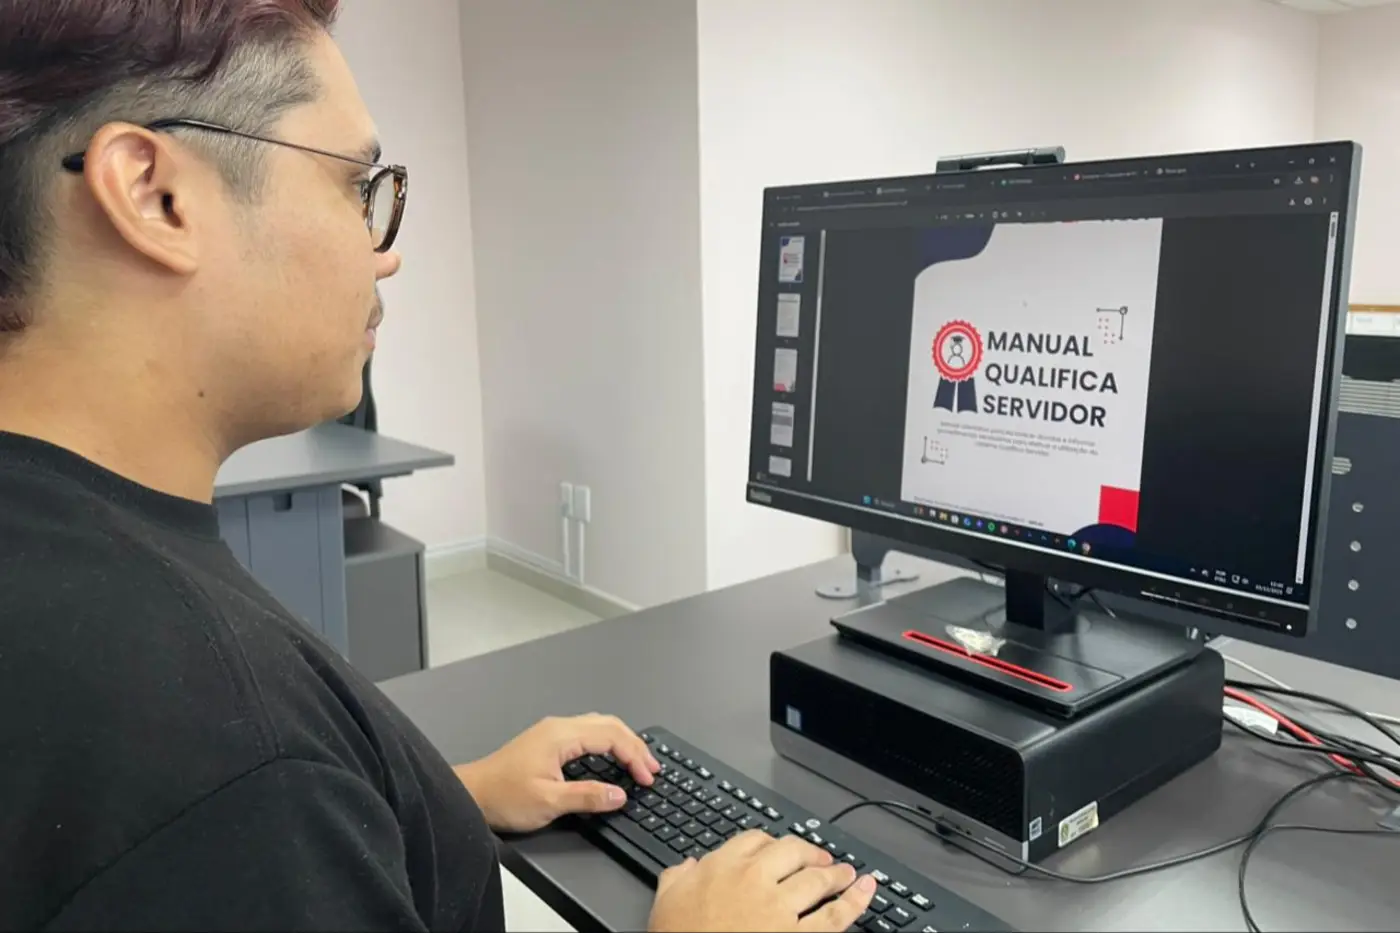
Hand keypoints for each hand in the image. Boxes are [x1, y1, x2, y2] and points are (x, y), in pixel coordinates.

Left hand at [454, 713, 659, 832]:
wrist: (471, 794)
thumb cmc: (504, 797)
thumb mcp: (549, 802)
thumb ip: (588, 797)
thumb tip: (620, 795)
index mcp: (561, 736)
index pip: (611, 736)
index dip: (634, 756)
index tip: (647, 778)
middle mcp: (559, 727)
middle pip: (609, 725)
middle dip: (634, 745)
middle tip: (652, 769)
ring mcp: (553, 732)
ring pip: (599, 726)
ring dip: (622, 743)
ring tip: (639, 763)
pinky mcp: (548, 741)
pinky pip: (588, 734)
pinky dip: (608, 744)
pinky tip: (613, 759)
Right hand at [648, 830, 875, 931]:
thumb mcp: (665, 905)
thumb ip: (676, 879)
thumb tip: (686, 866)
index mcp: (721, 867)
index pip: (754, 840)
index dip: (771, 843)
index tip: (777, 848)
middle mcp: (755, 880)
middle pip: (791, 852)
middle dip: (809, 853)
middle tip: (820, 858)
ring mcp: (780, 908)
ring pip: (817, 880)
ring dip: (836, 874)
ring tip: (847, 874)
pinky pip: (835, 916)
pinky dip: (856, 901)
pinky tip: (866, 891)